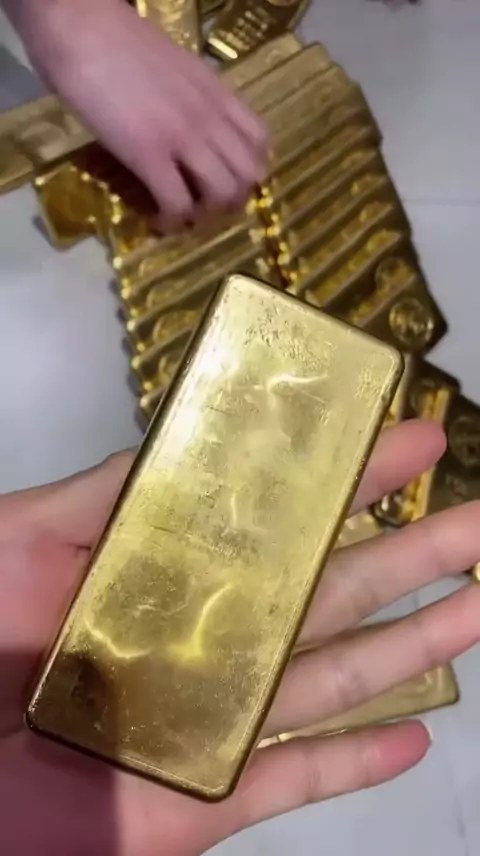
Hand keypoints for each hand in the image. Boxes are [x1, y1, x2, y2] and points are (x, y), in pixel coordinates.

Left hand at [2, 419, 479, 855]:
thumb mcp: (28, 537)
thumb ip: (110, 493)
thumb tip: (197, 435)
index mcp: (172, 574)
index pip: (278, 520)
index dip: (348, 480)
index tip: (415, 436)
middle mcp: (209, 638)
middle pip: (328, 594)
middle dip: (413, 552)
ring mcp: (216, 718)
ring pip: (334, 678)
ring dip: (416, 642)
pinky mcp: (207, 799)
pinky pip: (292, 782)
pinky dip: (355, 766)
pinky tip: (418, 737)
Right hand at [7, 0, 267, 231]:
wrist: (80, 25)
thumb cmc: (117, 41)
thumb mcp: (176, 68)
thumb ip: (192, 99)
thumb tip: (188, 127)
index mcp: (216, 94)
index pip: (259, 141)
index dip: (247, 171)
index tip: (226, 180)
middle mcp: (209, 117)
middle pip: (249, 176)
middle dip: (232, 200)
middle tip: (205, 205)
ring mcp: (182, 137)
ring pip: (224, 194)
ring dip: (206, 214)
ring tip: (182, 213)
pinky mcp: (148, 154)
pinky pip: (177, 204)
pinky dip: (171, 222)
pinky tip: (157, 220)